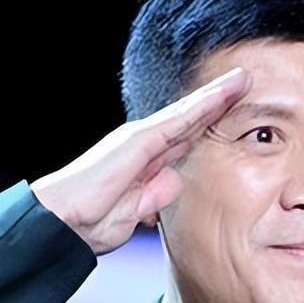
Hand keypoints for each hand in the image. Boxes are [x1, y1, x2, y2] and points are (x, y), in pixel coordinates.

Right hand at [31, 66, 249, 254]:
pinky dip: (201, 105)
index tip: (231, 117)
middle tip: (242, 84)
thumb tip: (172, 181)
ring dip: (214, 96)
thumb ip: (153, 197)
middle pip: (188, 121)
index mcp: (142, 164)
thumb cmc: (88, 223)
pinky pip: (177, 120)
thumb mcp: (132, 214)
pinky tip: (222, 94)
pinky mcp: (138, 140)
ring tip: (241, 79)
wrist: (61, 222)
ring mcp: (139, 139)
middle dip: (215, 103)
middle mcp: (141, 145)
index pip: (183, 141)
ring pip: (186, 113)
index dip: (207, 127)